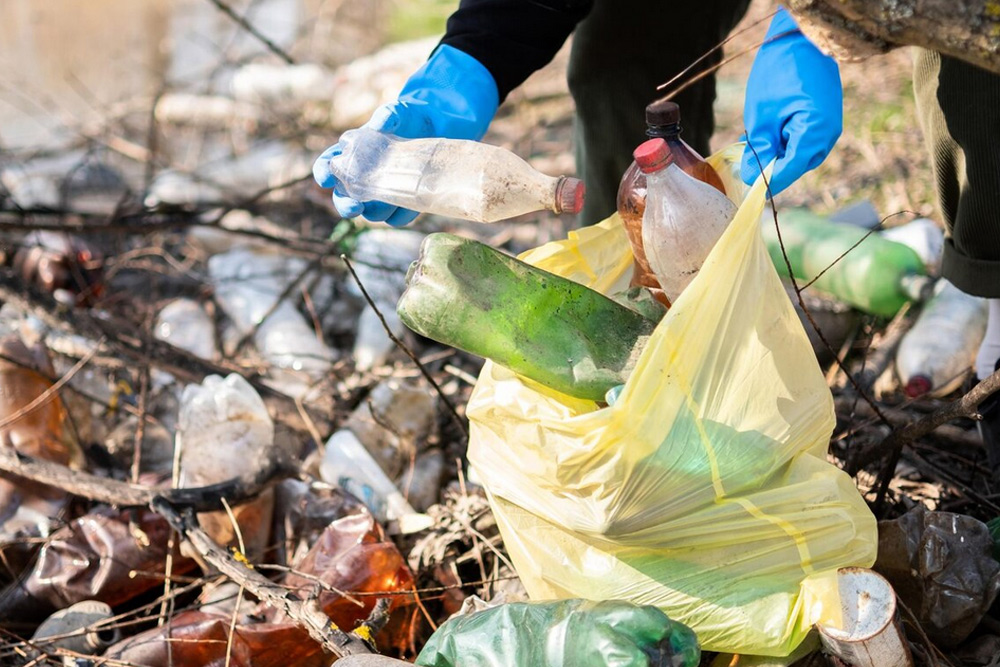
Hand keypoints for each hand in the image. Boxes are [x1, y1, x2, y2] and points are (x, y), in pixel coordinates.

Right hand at [313, 44, 498, 225]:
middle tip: (354, 207)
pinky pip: (397, 218)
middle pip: (344, 199)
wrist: (440, 128)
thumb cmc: (411, 117)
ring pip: (371, 213)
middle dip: (346, 205)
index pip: (328, 164)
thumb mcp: (399, 111)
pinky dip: (400, 215)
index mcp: (352, 153)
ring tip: (387, 200)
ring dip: (376, 212)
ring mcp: (383, 192)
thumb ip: (388, 115)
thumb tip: (379, 124)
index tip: (325, 178)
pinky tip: (408, 205)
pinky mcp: (404, 202)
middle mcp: (363, 177)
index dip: (324, 172)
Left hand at [740, 7, 841, 194]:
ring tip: (752, 140)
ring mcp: (829, 126)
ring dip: (776, 152)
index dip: (768, 182)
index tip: (747, 189)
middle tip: (745, 160)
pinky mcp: (824, 118)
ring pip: (799, 153)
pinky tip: (765, 131)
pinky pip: (803, 138)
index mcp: (816, 133)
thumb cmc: (779, 73)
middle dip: (771, 166)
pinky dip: (784, 139)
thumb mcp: (762, 115)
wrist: (800, 38)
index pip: (790, 170)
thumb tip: (751, 177)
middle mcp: (828, 134)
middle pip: (796, 165)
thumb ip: (759, 149)